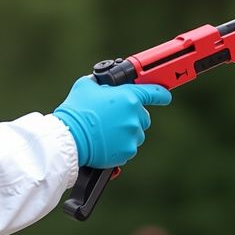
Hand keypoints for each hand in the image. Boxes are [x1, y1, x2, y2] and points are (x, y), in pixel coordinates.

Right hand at [52, 75, 172, 168]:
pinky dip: (120, 146)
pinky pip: (129, 147)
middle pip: (144, 117)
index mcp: (128, 97)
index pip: (153, 92)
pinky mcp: (127, 151)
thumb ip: (100, 83)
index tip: (165, 96)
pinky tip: (106, 142)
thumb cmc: (76, 111)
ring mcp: (132, 135)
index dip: (161, 94)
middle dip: (133, 116)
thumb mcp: (86, 86)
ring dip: (127, 132)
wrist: (69, 138)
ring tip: (107, 132)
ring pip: (137, 133)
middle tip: (115, 118)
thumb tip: (103, 84)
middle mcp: (134, 116)